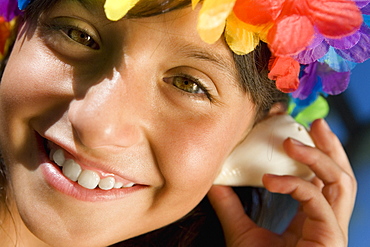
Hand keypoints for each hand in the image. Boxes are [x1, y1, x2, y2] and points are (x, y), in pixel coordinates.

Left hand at [208, 119, 356, 246]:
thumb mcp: (241, 231)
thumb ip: (230, 205)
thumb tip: (214, 180)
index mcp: (310, 217)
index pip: (320, 179)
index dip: (312, 153)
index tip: (294, 131)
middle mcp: (326, 221)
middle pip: (340, 176)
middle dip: (330, 147)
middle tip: (315, 124)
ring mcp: (332, 230)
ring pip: (341, 183)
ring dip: (319, 158)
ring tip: (292, 141)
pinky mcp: (331, 238)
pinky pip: (318, 201)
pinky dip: (295, 185)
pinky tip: (271, 179)